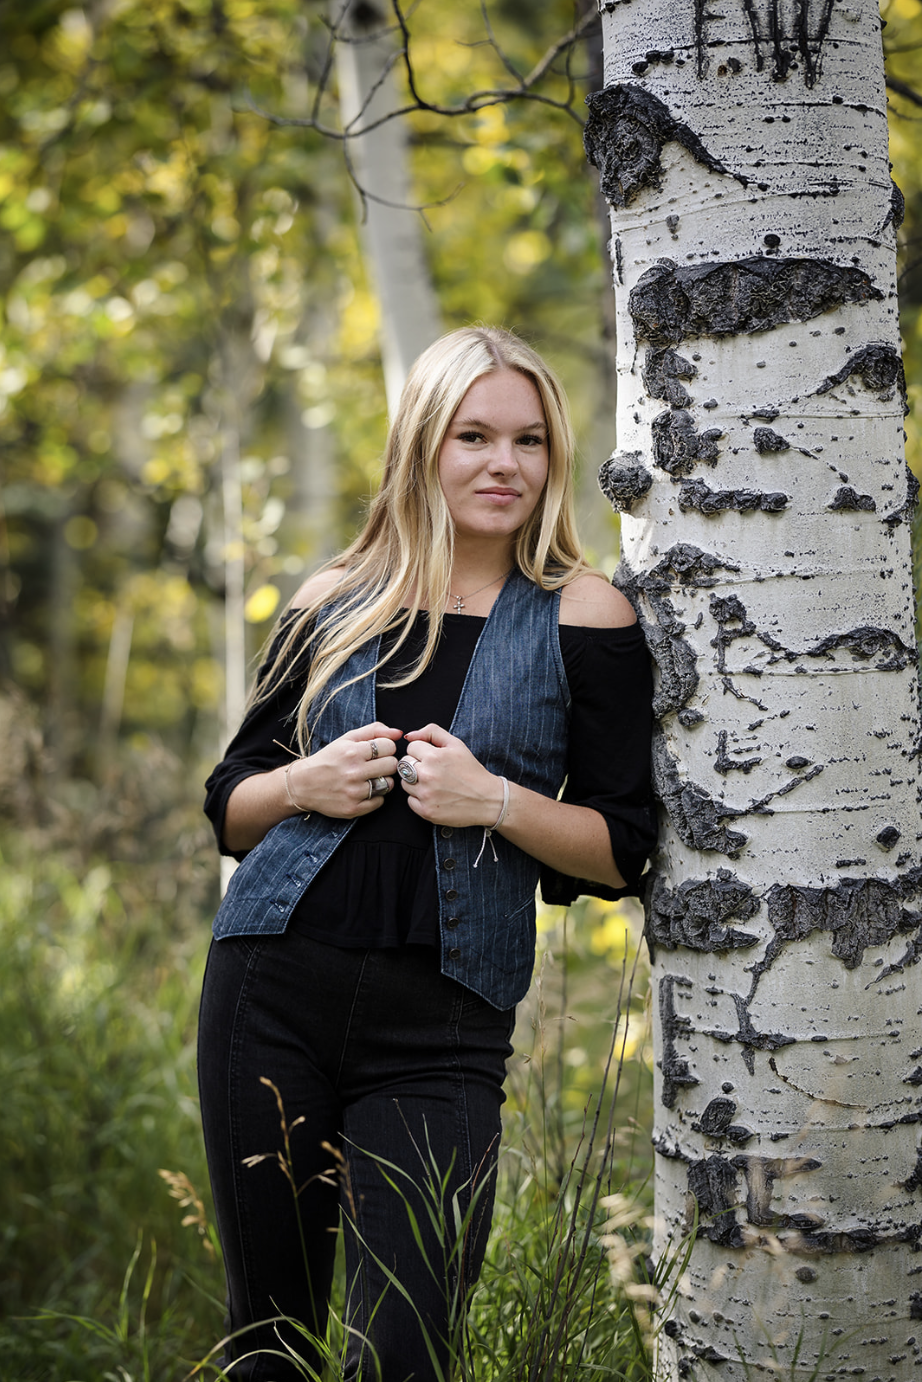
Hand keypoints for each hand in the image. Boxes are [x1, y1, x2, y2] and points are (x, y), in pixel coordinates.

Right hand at [286, 722, 400, 818]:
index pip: (389, 746)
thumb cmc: (328, 759)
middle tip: (375, 766)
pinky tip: (364, 791)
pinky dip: (375, 797)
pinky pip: (380, 802)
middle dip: (386, 764)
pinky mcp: (353, 809)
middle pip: (392, 765)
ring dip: (383, 781)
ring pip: (388, 784)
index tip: (378, 752)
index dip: (386, 748)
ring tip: (369, 779)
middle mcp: (353, 772)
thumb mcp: (346, 739)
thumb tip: (398, 733)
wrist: (302, 785)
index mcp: (352, 752)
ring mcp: (354, 792)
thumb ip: (374, 731)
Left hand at [400, 724, 504, 826]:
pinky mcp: (426, 811)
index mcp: (434, 757)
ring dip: (415, 782)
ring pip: (404, 783)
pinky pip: (410, 800)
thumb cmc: (471, 771)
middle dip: (416, 765)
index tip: (433, 758)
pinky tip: (434, 796)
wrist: (487, 799)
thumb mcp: (456, 744)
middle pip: (404, 764)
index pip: (411, 747)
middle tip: (433, 771)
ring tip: (434, 784)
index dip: (422, 751)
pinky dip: (419, 798)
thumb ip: (431, 732)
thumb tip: (408, 735)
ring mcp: (426, 795)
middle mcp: (427, 775)